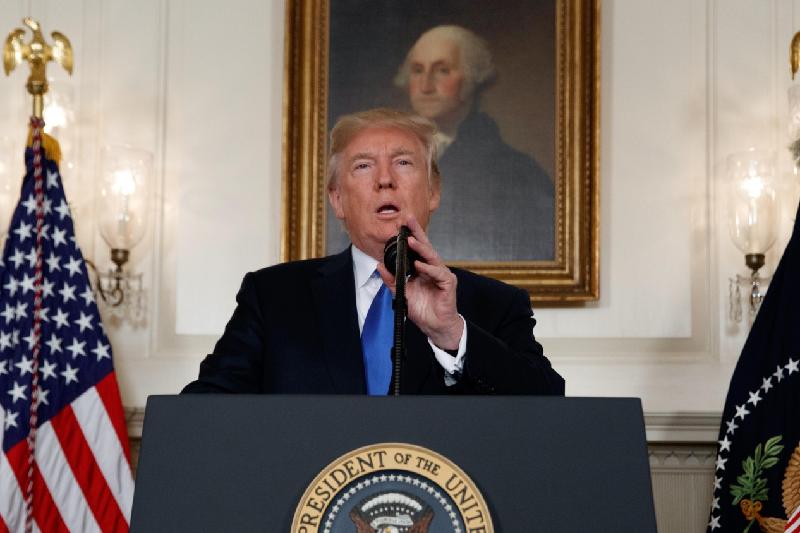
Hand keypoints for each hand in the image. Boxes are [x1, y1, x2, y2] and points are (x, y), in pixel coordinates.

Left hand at [376, 216, 463, 350]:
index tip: (400, 224)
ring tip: (410, 240)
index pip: (417, 249)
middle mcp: (433, 268)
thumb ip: (392, 279)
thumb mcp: (402, 293)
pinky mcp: (448, 284)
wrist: (435, 326)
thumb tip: (379, 266)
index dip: (410, 236)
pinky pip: (438, 273)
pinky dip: (428, 268)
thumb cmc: (422, 309)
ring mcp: (442, 275)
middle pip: (425, 247)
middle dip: (417, 232)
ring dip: (420, 248)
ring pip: (432, 257)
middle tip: (409, 219)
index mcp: (423, 268)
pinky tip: (419, 265)